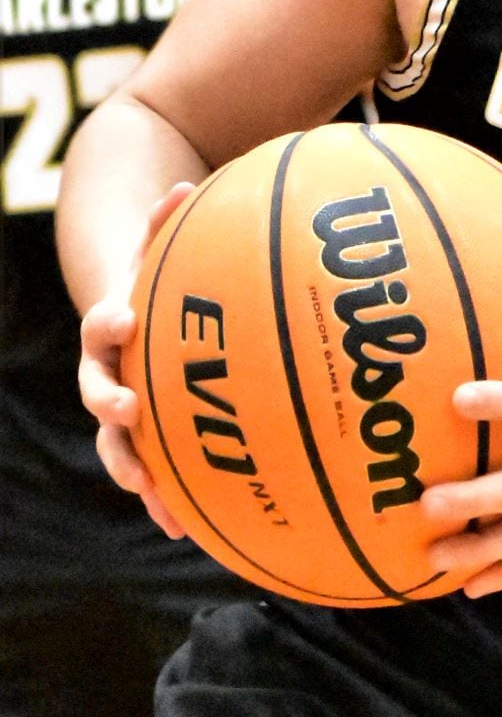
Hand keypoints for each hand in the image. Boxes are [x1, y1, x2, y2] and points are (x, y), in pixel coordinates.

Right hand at [79, 182, 194, 538]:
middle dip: (111, 401)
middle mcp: (108, 372)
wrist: (135, 320)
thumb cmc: (158, 285)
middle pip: (98, 391)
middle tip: (129, 408)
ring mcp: (122, 410)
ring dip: (132, 467)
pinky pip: (151, 473)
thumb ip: (168, 224)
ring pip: (117, 444)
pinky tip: (185, 531)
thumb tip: (188, 185)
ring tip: (151, 492)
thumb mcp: (159, 254)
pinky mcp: (143, 441)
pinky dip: (164, 500)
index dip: (110, 321)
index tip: (124, 317)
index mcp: (113, 329)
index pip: (102, 324)